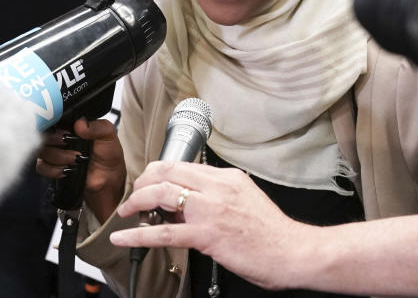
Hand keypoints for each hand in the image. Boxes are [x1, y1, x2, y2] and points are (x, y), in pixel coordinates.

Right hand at [37, 117, 126, 222]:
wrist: (109, 179)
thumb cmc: (108, 154)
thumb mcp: (108, 135)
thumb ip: (97, 127)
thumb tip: (80, 124)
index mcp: (71, 124)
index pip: (53, 117)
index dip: (54, 122)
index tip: (64, 129)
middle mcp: (60, 136)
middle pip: (44, 134)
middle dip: (55, 140)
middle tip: (67, 143)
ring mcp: (55, 152)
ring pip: (42, 150)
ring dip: (58, 156)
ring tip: (75, 159)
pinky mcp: (52, 167)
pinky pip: (42, 166)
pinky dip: (53, 169)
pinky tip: (67, 170)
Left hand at [110, 161, 303, 290]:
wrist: (293, 251)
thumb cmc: (273, 233)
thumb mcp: (245, 200)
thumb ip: (217, 196)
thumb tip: (188, 205)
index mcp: (226, 177)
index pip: (182, 165)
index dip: (159, 173)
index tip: (149, 183)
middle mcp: (217, 187)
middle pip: (167, 172)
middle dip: (142, 182)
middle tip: (133, 195)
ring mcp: (210, 210)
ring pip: (161, 194)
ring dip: (136, 201)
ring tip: (125, 211)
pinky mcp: (207, 234)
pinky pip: (165, 233)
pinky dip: (138, 234)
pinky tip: (124, 237)